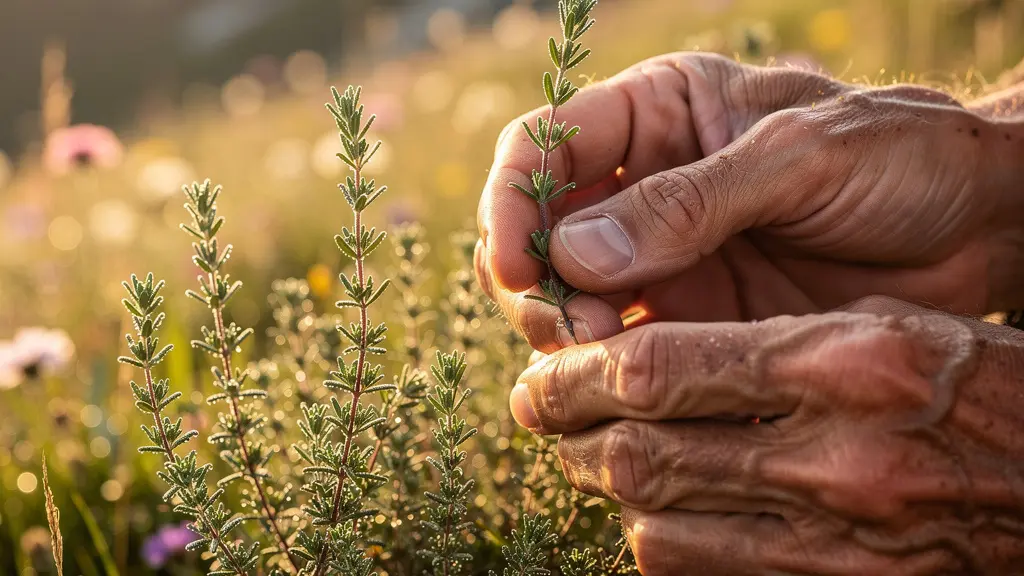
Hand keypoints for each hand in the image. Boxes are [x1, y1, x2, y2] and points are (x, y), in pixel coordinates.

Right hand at [476, 52, 1023, 352]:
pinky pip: (622, 346)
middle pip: (541, 231)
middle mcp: (644, 187)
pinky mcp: (691, 319)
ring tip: (600, 361)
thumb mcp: (798, 159)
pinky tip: (626, 391)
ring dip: (563, 332)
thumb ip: (689, 201)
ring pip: (568, 296)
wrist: (979, 226)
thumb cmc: (900, 157)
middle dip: (533, 283)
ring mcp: (663, 257)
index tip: (517, 265)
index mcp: (658, 115)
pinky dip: (607, 371)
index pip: (543, 146)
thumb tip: (573, 252)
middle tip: (568, 329)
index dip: (512, 203)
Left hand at [511, 296, 1023, 574]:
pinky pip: (705, 574)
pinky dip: (661, 541)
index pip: (659, 370)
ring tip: (589, 456)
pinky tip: (656, 510)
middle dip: (569, 434)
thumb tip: (654, 356)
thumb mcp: (890, 325)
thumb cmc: (980, 380)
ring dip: (607, 491)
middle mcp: (834, 459)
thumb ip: (774, 340)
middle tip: (540, 413)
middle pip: (641, 455)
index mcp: (844, 365)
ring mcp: (838, 540)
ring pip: (657, 526)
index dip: (576, 375)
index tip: (542, 375)